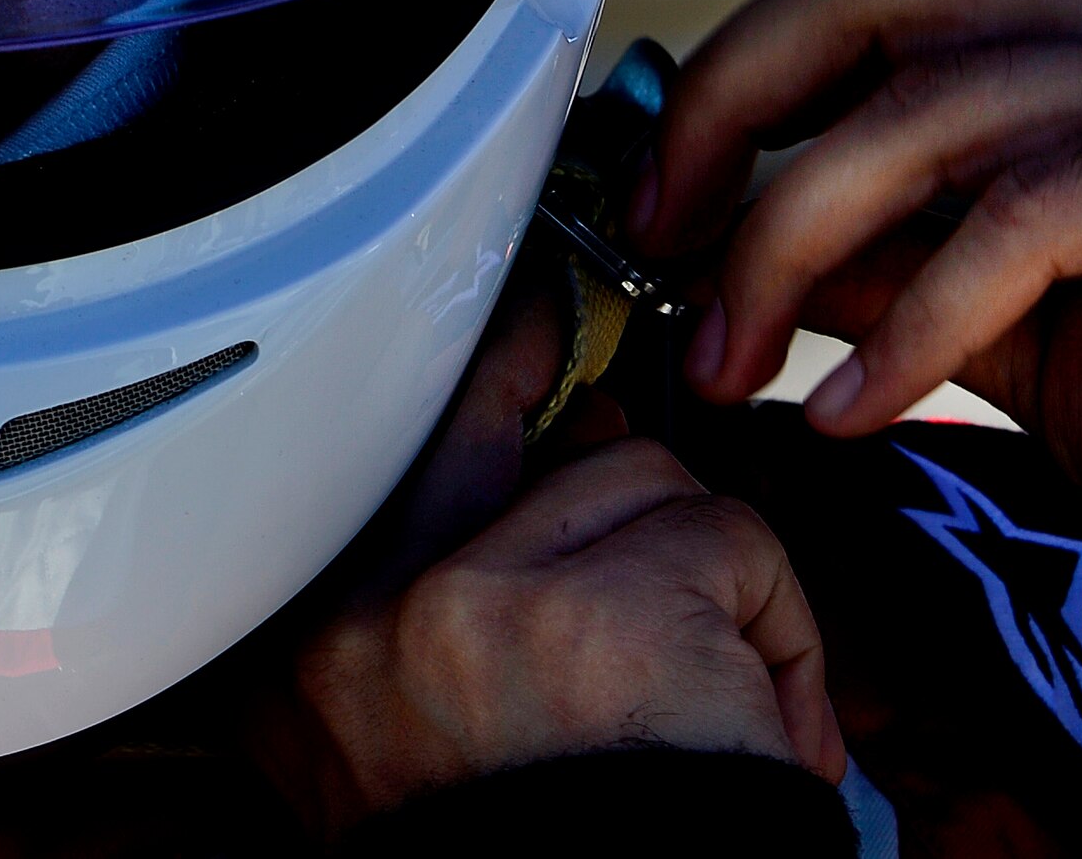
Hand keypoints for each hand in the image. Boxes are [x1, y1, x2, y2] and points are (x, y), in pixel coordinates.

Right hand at [243, 280, 840, 836]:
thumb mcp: (393, 748)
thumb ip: (419, 606)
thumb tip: (533, 460)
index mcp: (298, 652)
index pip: (356, 455)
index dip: (450, 385)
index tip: (502, 333)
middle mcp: (363, 611)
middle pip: (485, 409)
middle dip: (553, 375)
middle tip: (584, 352)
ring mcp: (479, 602)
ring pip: (635, 474)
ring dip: (705, 571)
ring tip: (719, 695)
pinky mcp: (612, 610)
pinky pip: (734, 536)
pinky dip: (783, 629)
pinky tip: (773, 727)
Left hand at [628, 0, 1081, 531]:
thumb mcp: (1012, 313)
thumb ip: (889, 257)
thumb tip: (740, 244)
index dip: (739, 70)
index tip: (651, 191)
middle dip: (733, 103)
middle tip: (652, 234)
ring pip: (933, 106)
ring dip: (786, 246)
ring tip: (725, 367)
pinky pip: (1030, 218)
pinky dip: (912, 321)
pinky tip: (849, 407)